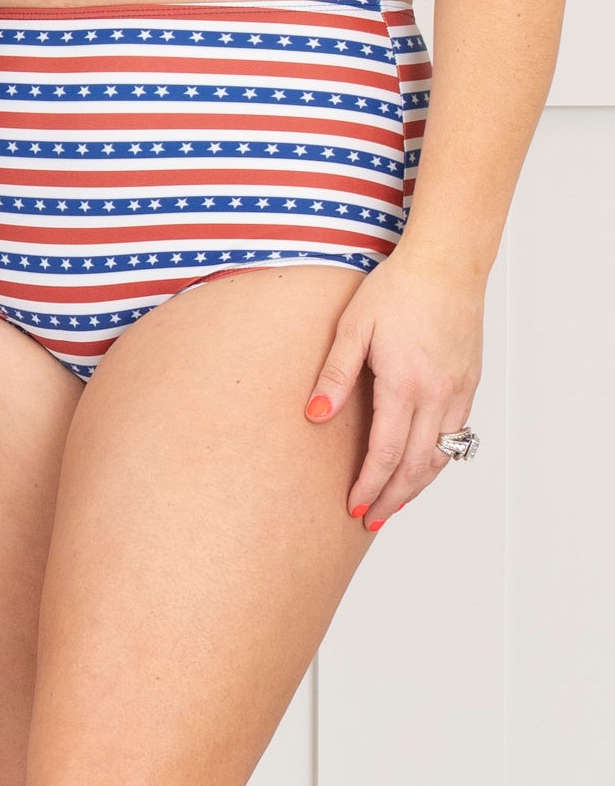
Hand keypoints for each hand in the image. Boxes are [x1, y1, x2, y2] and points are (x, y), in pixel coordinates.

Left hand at [305, 248, 483, 529]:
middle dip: (392, 498)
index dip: (369, 485)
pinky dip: (436, 460)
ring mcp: (457, 392)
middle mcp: (436, 395)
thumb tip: (316, 415)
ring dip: (416, 485)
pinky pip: (455, 435)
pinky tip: (420, 466)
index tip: (353, 508)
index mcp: (404, 384)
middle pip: (414, 465)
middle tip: (371, 521)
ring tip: (394, 504)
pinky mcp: (468, 384)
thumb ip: (335, 374)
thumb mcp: (353, 326)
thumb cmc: (396, 289)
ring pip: (440, 456)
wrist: (446, 265)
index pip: (385, 452)